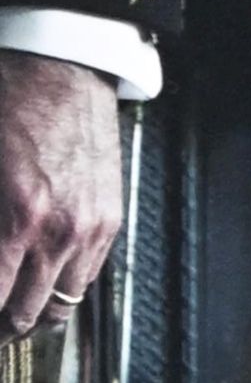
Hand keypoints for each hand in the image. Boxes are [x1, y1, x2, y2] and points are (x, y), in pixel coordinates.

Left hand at [0, 59, 128, 341]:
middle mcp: (60, 234)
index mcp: (18, 218)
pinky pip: (82, 278)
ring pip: (57, 307)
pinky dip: (55, 288)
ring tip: (5, 310)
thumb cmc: (6, 102)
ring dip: (27, 315)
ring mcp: (91, 231)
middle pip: (25, 317)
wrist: (61, 65)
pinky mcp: (109, 222)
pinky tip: (34, 276)